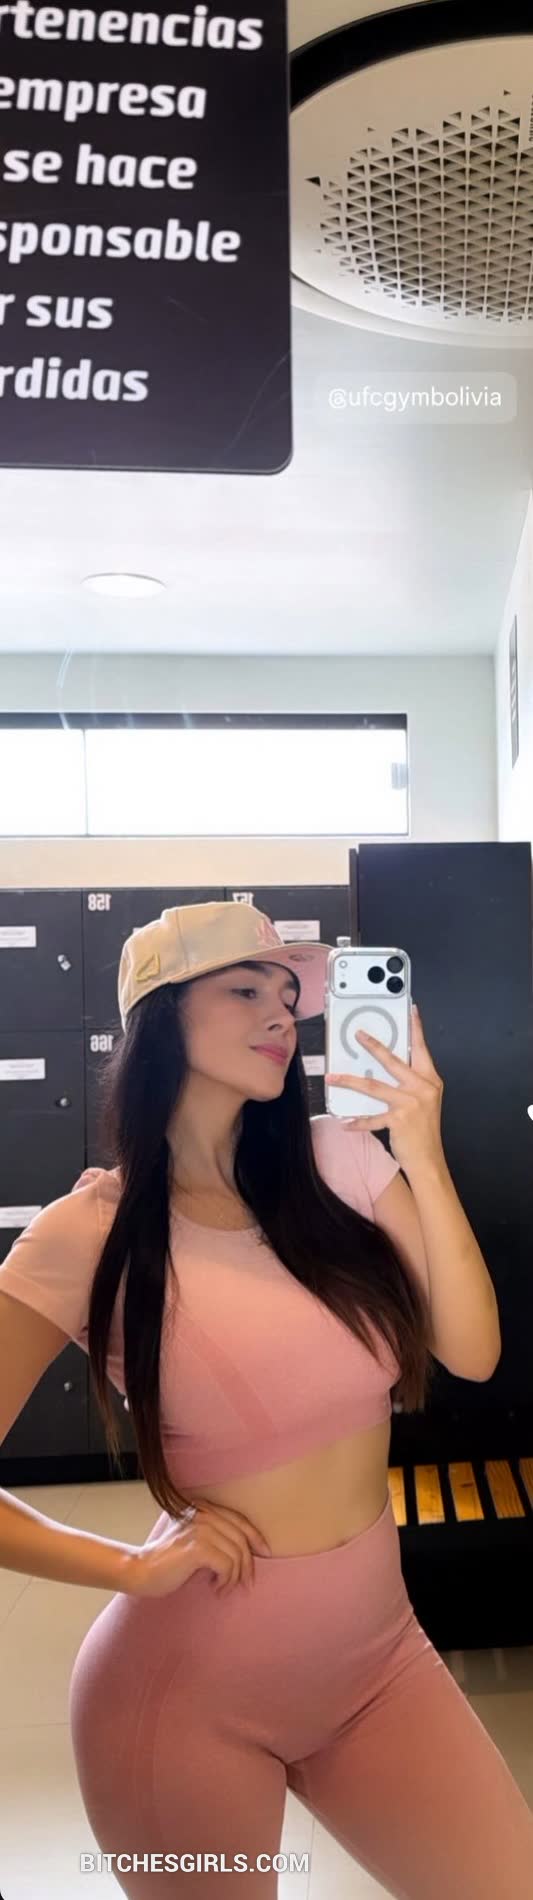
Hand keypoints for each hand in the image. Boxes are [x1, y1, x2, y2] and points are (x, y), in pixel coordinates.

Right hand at [127, 1499, 270, 1598]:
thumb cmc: (168, 1561)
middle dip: (248, 1565)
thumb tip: (247, 1551)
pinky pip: (227, 1566)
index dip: (256, 1536)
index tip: (265, 1553)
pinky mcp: (197, 1548)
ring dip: (234, 1577)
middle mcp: (203, 1513)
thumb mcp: (194, 1540)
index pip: (239, 1519)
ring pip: (237, 1555)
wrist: (141, 1570)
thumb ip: (215, 1536)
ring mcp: (200, 1529)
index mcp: (202, 1508)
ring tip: (223, 1587)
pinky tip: (215, 1587)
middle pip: (242, 1539)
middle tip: (245, 1583)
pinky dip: (226, 1581)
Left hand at [325, 1002, 444, 1176]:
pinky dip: (357, 1122)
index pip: (421, 1049)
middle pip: (393, 1061)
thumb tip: (385, 1069)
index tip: (412, 1010)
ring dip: (350, 1081)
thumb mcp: (425, 1101)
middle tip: (358, 1035)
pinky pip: (371, 1118)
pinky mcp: (399, 1119)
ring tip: (333, 1078)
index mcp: (430, 1080)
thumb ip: (411, 1084)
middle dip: (373, 1046)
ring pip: (374, 1086)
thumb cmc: (424, 1130)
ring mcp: (411, 1103)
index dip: (417, 1029)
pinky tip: (344, 1122)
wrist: (429, 1159)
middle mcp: (422, 1088)